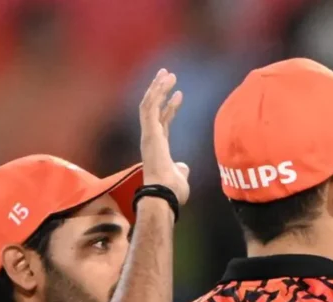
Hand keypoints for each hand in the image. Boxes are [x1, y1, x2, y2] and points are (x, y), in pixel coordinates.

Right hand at [139, 69, 189, 204]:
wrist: (164, 195)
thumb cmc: (172, 191)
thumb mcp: (179, 176)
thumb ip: (180, 169)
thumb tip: (184, 167)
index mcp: (158, 146)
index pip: (163, 121)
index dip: (170, 107)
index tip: (180, 94)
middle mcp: (151, 138)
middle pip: (153, 108)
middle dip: (159, 90)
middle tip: (168, 75)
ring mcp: (148, 135)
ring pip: (149, 104)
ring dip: (157, 87)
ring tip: (168, 73)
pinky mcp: (149, 133)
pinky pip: (149, 108)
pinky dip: (156, 93)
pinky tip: (165, 82)